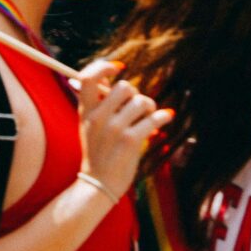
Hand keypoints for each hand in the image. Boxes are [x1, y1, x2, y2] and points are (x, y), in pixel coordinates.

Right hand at [76, 61, 173, 200]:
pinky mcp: (130, 141)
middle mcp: (98, 117)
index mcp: (85, 110)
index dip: (103, 67)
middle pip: (124, 87)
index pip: (87, 77)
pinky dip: (163, 117)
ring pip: (141, 101)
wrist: (99, 184)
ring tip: (149, 116)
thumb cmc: (97, 151)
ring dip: (150, 107)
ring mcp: (114, 129)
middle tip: (137, 106)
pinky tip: (165, 117)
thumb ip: (97, 102)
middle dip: (135, 94)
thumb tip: (109, 77)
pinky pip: (153, 118)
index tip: (118, 68)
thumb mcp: (88, 125)